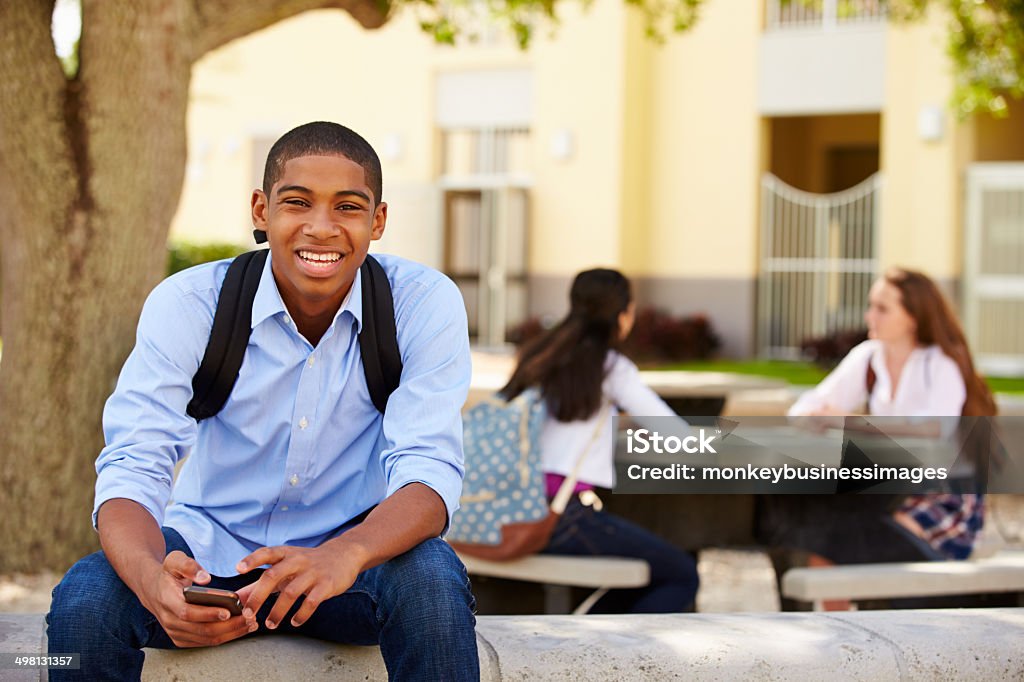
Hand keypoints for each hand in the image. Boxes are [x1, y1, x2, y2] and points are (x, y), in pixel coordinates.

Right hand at [138, 551, 256, 647]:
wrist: (154, 590)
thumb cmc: (169, 574)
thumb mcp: (174, 560)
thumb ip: (189, 566)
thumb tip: (205, 578)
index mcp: (167, 601)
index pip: (187, 612)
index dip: (208, 614)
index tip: (228, 611)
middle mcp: (170, 620)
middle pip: (201, 629)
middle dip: (228, 626)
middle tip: (250, 618)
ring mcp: (175, 632)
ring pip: (206, 639)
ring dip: (231, 633)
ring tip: (251, 624)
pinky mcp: (182, 639)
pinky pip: (205, 642)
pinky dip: (225, 637)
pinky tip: (240, 628)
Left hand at [235, 544, 362, 629]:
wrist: (344, 555)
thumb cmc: (307, 563)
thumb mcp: (286, 566)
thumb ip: (261, 581)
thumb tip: (237, 598)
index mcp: (286, 554)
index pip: (267, 553)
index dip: (252, 560)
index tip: (238, 569)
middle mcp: (298, 560)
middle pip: (274, 575)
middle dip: (259, 596)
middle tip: (249, 614)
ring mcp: (313, 572)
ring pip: (291, 592)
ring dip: (278, 611)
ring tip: (271, 624)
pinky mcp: (326, 585)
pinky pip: (311, 602)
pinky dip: (301, 614)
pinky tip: (294, 621)